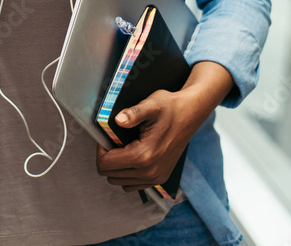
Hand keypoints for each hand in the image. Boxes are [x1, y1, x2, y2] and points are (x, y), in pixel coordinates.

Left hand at [96, 61, 234, 190]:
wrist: (190, 114)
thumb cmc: (169, 108)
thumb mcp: (150, 105)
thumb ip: (132, 113)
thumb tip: (118, 120)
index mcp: (144, 156)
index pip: (105, 164)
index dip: (100, 149)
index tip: (107, 137)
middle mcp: (150, 172)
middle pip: (110, 175)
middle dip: (107, 158)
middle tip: (114, 141)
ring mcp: (156, 178)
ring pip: (120, 182)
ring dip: (116, 167)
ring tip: (123, 148)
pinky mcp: (160, 178)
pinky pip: (133, 185)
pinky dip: (127, 174)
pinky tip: (131, 156)